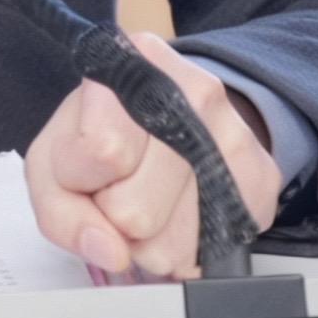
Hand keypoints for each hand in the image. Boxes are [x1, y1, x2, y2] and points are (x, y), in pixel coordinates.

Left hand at [25, 32, 284, 278]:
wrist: (168, 116)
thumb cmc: (99, 135)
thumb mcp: (54, 163)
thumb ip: (61, 211)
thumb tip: (110, 251)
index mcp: (131, 67)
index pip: (104, 153)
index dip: (83, 181)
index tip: (86, 167)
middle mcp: (193, 90)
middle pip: (138, 210)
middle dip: (117, 218)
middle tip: (120, 189)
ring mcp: (236, 132)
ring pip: (177, 242)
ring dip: (152, 242)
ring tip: (149, 202)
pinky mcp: (264, 175)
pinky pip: (215, 250)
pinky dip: (188, 248)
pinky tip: (180, 213)